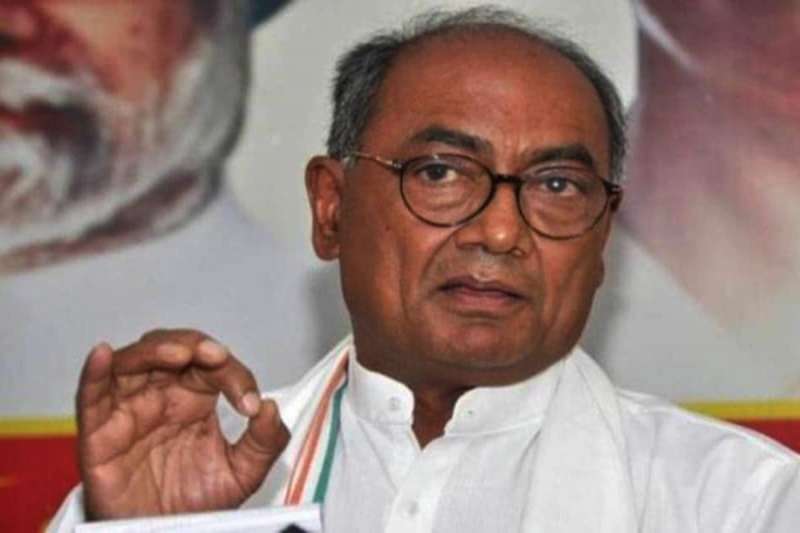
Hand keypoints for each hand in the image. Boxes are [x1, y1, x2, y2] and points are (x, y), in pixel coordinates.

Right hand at [76, 329, 288, 519]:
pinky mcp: (98, 432)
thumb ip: (264, 442)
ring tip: (180, 354)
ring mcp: (128, 408)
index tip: (250, 403)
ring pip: (134, 361)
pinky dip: (94, 371)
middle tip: (216, 356)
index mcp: (196, 397)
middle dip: (195, 346)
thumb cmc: (194, 502)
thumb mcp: (242, 473)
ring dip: (156, 350)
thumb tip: (270, 408)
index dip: (235, 375)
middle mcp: (161, 394)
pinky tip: (103, 354)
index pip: (214, 367)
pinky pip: (90, 395)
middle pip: (172, 349)